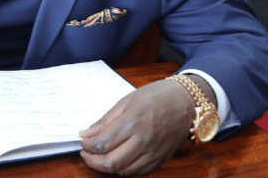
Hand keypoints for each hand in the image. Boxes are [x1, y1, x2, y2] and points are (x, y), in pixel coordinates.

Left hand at [79, 77, 207, 175]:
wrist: (186, 102)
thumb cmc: (155, 96)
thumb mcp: (125, 101)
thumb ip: (105, 120)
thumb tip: (87, 134)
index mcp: (131, 123)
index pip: (101, 144)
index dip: (87, 145)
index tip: (82, 141)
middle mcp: (142, 141)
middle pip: (111, 162)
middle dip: (93, 161)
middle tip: (86, 153)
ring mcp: (152, 153)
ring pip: (124, 171)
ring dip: (107, 167)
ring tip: (99, 157)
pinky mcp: (160, 159)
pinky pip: (139, 172)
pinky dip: (124, 170)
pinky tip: (117, 161)